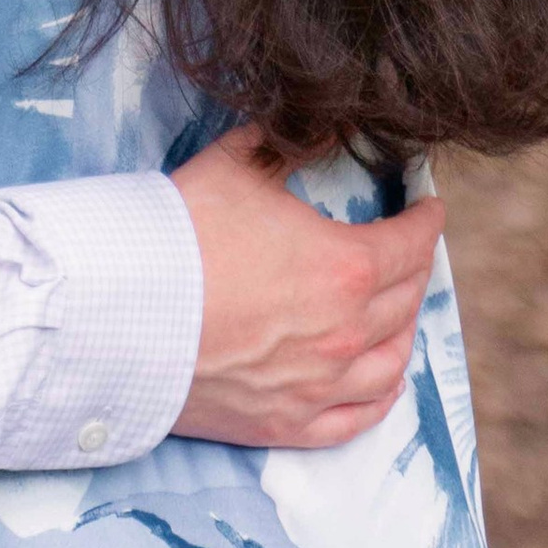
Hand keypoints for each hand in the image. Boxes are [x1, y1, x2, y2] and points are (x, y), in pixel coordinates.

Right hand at [171, 128, 441, 449]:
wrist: (119, 313)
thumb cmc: (177, 235)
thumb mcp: (234, 167)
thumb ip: (285, 144)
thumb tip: (317, 124)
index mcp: (343, 267)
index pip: (409, 244)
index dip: (425, 220)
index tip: (428, 206)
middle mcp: (345, 333)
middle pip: (405, 300)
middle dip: (414, 268)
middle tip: (409, 250)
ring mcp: (319, 385)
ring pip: (391, 362)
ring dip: (404, 331)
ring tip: (400, 312)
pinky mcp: (288, 423)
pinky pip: (358, 417)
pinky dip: (382, 395)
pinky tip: (385, 379)